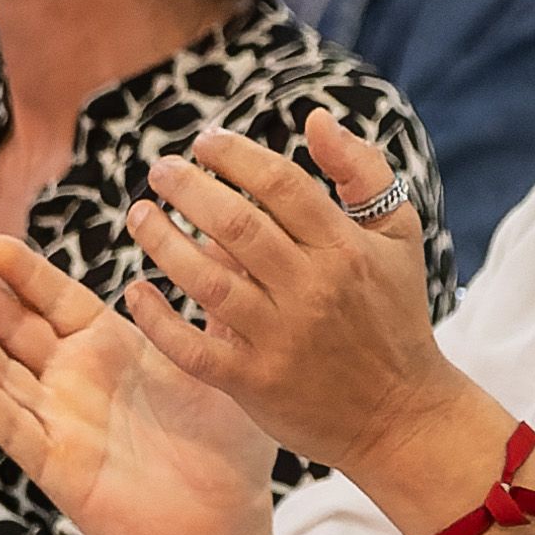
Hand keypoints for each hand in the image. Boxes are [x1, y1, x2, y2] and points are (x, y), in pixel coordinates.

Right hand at [0, 238, 278, 534]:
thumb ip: (211, 307)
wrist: (229, 524)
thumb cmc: (228, 444)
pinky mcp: (59, 468)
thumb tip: (224, 239)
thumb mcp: (220, 363)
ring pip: (3, 376)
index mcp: (110, 345)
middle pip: (16, 329)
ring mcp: (61, 422)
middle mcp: (76, 378)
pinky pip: (17, 432)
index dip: (26, 274)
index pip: (57, 298)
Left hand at [106, 113, 455, 474]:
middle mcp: (311, 290)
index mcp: (344, 249)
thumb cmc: (394, 315)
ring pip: (206, 279)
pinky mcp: (254, 382)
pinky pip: (192, 347)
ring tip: (140, 215)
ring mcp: (280, 338)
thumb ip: (363, 171)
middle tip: (160, 170)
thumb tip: (314, 119)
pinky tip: (136, 291)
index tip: (204, 143)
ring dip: (163, 241)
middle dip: (188, 189)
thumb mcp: (398, 235)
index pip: (281, 184)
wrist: (399, 415)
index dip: (236, 155)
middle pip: (236, 225)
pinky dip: (158, 319)